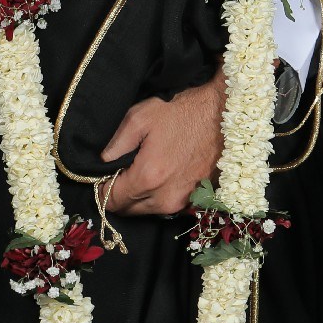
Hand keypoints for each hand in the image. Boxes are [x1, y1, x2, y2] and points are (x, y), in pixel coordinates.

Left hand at [100, 66, 227, 213]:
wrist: (221, 113)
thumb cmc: (180, 112)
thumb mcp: (140, 117)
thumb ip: (116, 143)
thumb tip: (102, 161)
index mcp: (147, 178)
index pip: (111, 201)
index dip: (101, 189)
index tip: (101, 176)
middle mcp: (164, 197)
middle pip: (128, 210)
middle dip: (119, 195)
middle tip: (119, 173)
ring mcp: (182, 201)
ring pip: (147, 210)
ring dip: (138, 197)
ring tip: (140, 172)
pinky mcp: (195, 199)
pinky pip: (166, 206)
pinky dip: (157, 196)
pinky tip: (160, 175)